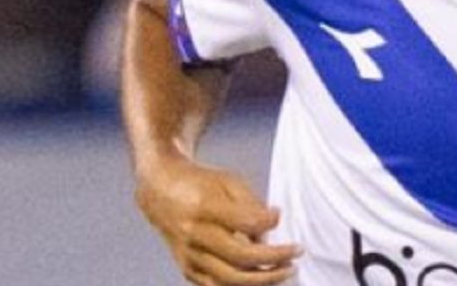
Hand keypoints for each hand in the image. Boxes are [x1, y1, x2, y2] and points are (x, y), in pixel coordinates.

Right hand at [135, 154, 300, 285]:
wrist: (160, 191)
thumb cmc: (199, 183)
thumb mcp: (228, 181)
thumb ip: (251, 204)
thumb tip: (273, 226)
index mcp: (204, 208)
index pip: (244, 222)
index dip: (268, 222)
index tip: (280, 216)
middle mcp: (194, 235)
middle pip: (240, 258)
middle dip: (274, 260)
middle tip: (296, 254)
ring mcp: (189, 256)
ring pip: (230, 280)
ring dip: (263, 280)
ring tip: (286, 272)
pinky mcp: (187, 269)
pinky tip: (262, 278)